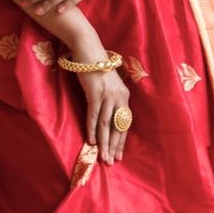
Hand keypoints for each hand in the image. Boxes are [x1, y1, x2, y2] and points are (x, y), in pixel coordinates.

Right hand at [66, 29, 130, 164]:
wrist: (88, 51)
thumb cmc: (97, 68)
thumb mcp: (109, 85)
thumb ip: (111, 99)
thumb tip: (108, 118)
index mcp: (125, 96)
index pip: (125, 124)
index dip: (121, 141)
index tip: (119, 155)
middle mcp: (119, 97)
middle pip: (117, 127)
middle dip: (114, 146)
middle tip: (111, 162)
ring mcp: (108, 95)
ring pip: (106, 125)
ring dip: (103, 143)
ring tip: (102, 157)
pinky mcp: (95, 93)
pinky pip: (94, 116)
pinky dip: (92, 130)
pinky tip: (91, 141)